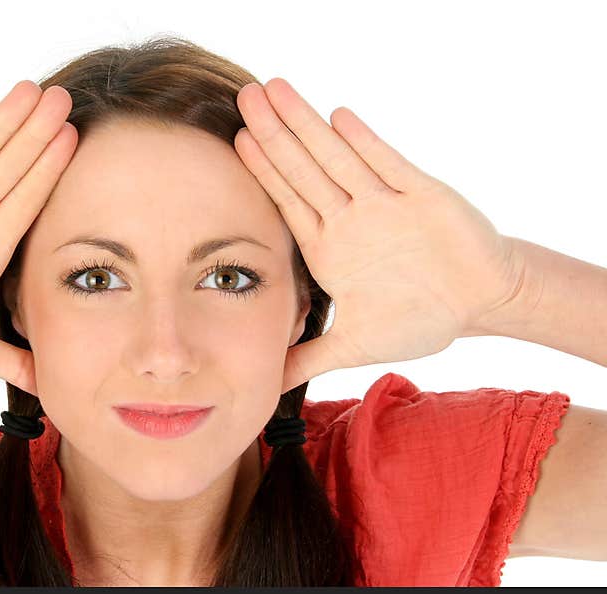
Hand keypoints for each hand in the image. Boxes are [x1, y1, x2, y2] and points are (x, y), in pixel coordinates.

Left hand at [235, 78, 526, 392]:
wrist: (478, 301)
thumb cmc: (418, 318)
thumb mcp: (355, 345)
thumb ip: (311, 359)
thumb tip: (269, 383)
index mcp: (330, 248)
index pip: (288, 202)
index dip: (262, 172)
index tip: (234, 142)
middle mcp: (351, 218)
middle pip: (304, 170)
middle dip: (274, 134)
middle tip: (242, 95)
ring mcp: (384, 204)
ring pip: (338, 159)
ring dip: (308, 126)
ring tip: (276, 90)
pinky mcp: (422, 196)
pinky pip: (390, 165)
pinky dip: (366, 144)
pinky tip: (339, 118)